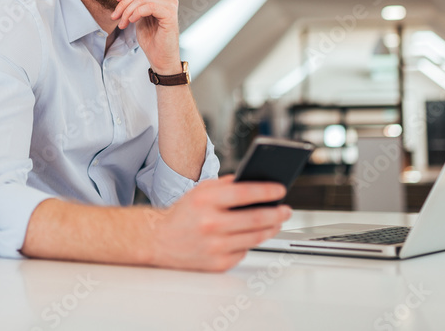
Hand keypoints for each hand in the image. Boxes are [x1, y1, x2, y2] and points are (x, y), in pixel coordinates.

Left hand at [112, 0, 180, 72]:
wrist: (161, 59)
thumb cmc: (152, 40)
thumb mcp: (140, 18)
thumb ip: (137, 5)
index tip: (116, 1)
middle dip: (124, 3)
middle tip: (115, 16)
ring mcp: (171, 6)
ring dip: (128, 10)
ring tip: (122, 23)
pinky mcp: (170, 15)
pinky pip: (149, 6)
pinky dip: (136, 13)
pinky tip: (131, 22)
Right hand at [144, 175, 291, 271]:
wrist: (159, 240)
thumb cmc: (183, 214)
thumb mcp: (201, 191)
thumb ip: (227, 185)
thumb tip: (256, 181)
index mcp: (205, 201)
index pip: (244, 193)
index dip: (267, 191)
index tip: (280, 189)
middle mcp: (210, 224)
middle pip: (255, 218)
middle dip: (276, 213)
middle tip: (285, 209)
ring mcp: (215, 246)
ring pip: (255, 237)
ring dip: (271, 228)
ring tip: (277, 221)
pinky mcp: (218, 264)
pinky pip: (244, 251)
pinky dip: (251, 242)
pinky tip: (254, 234)